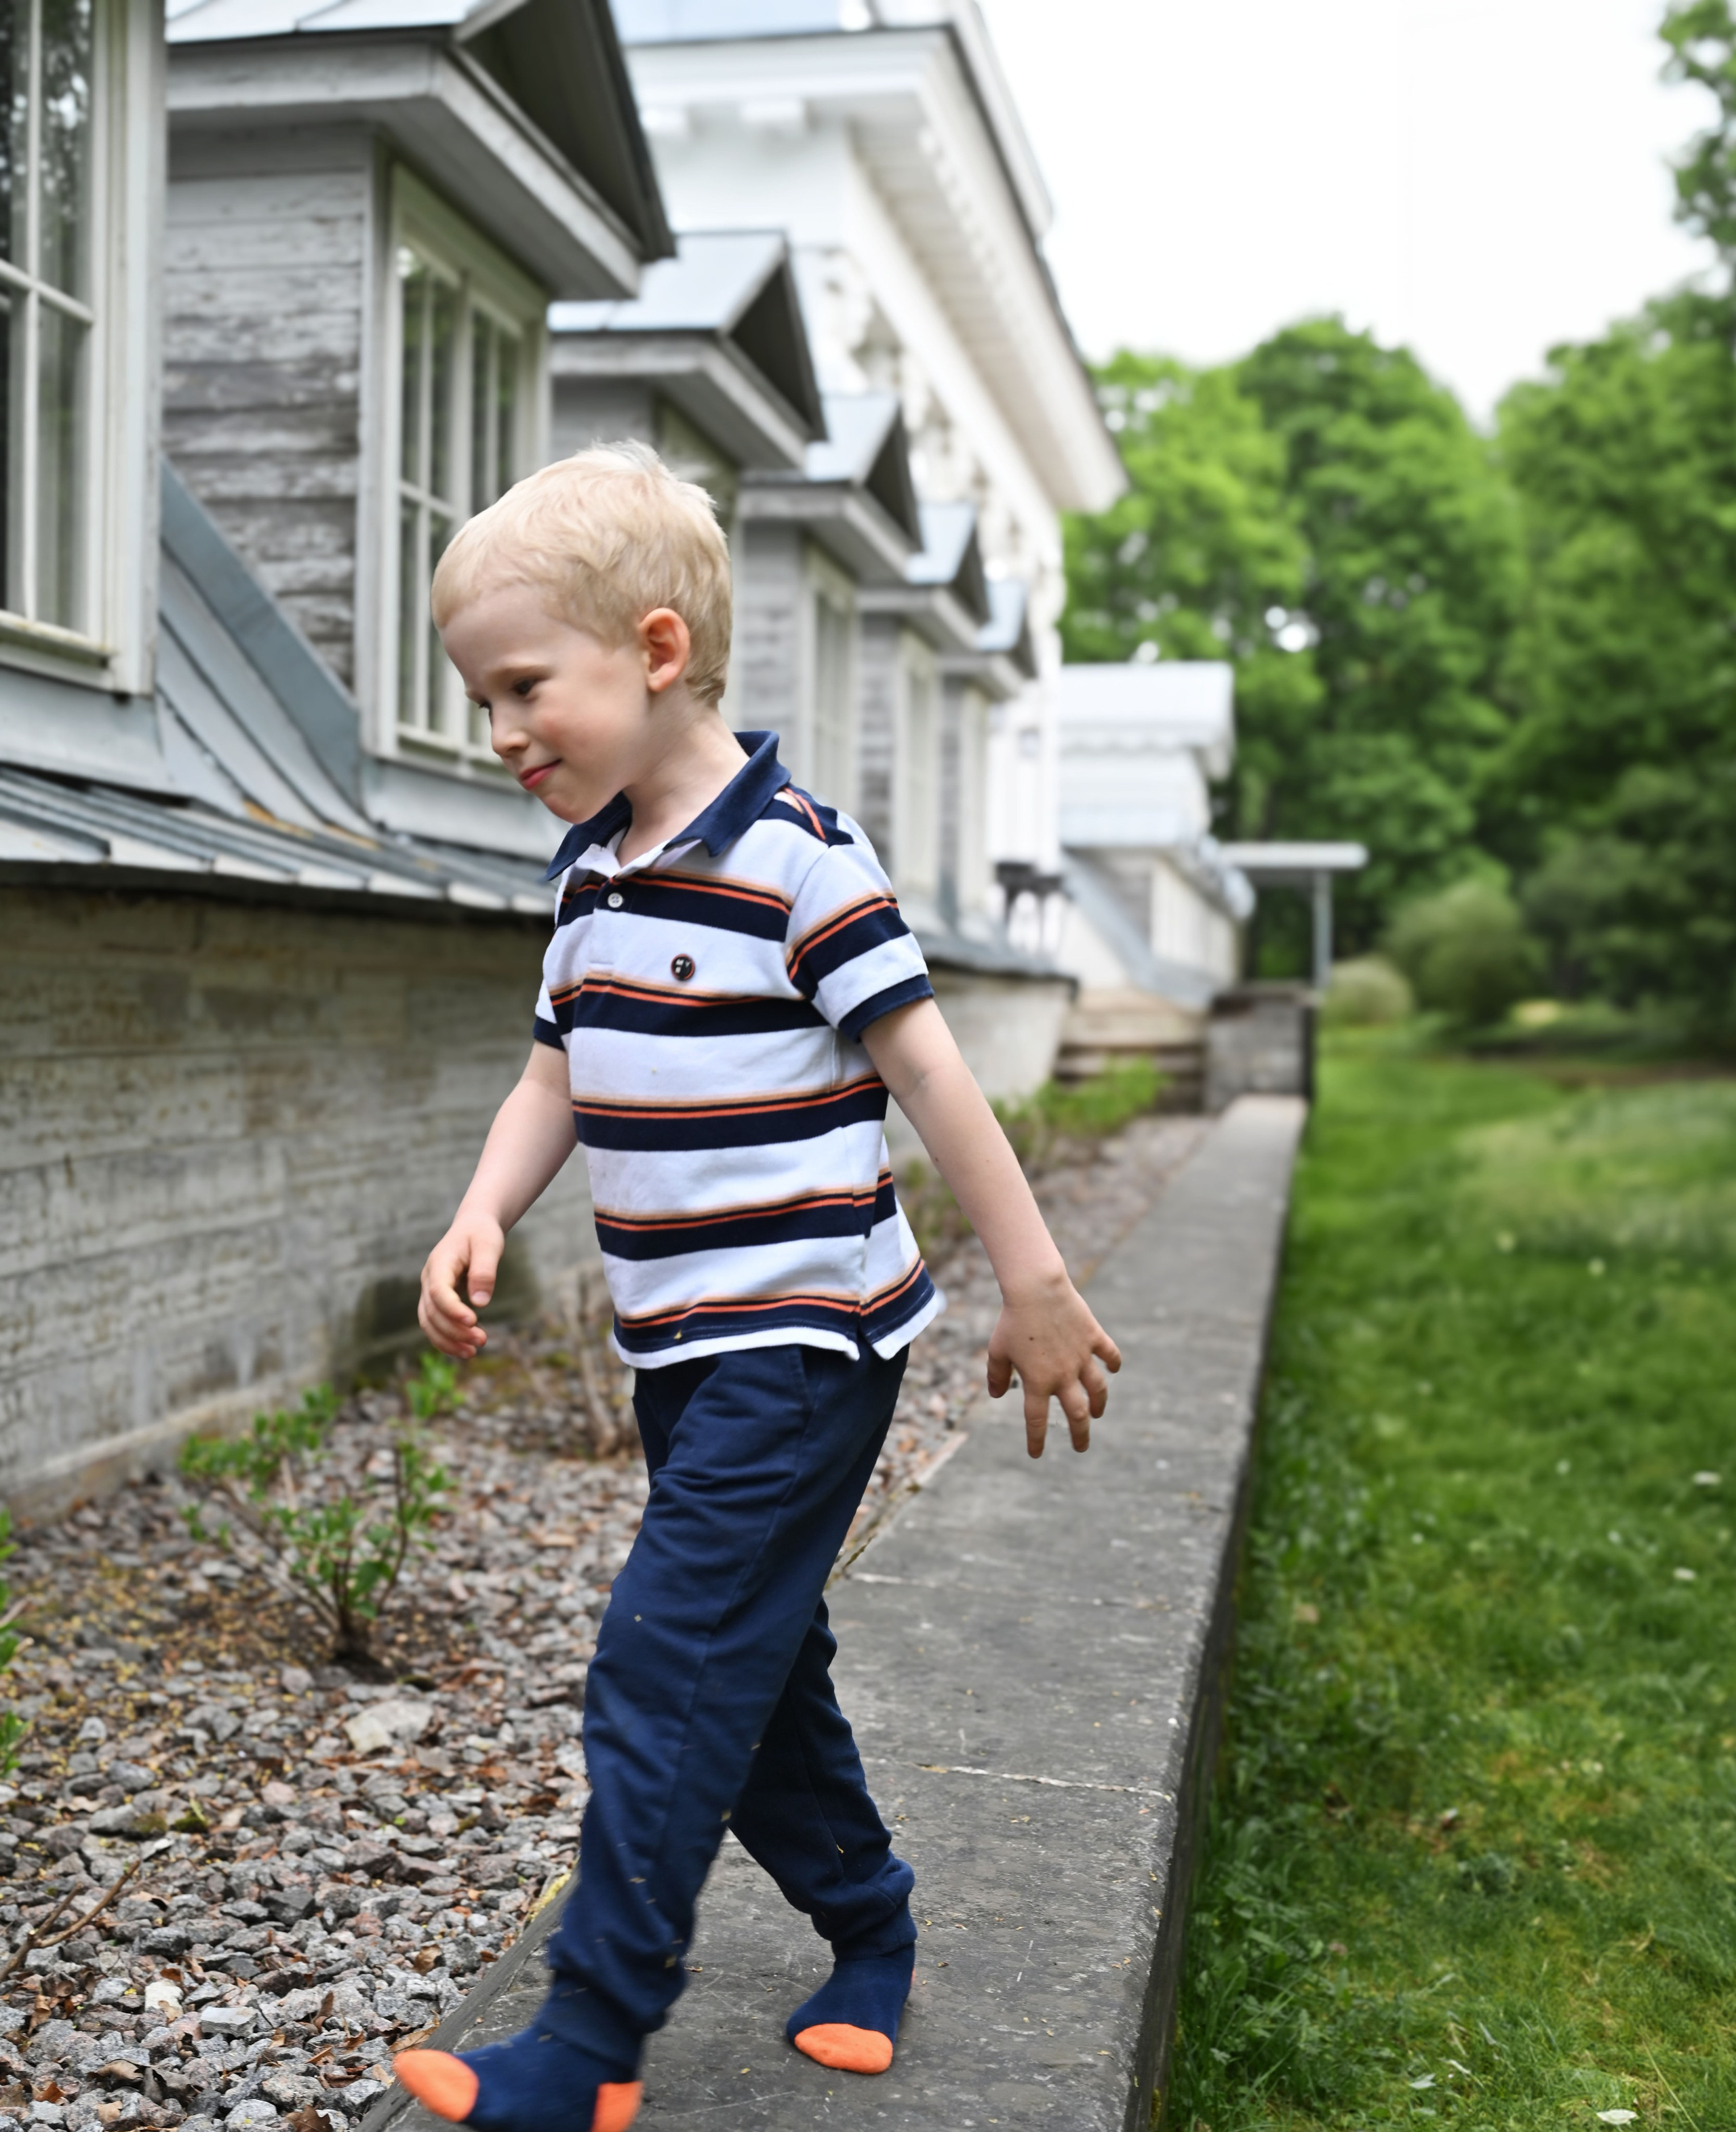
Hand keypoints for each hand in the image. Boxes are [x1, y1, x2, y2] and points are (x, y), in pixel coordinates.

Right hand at [418, 1211, 504, 1359]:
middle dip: (454, 1330)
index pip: (438, 1291)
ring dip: (448, 1340)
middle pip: (432, 1311)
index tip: (474, 1321)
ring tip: (472, 1352)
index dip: (452, 1309)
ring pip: (429, 1322)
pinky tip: (465, 1350)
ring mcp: (429, 1291)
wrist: (473, 1228)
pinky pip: (434, 1324)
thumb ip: (484, 1271)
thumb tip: (480, 1303)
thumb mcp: (488, 1245)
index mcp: (439, 1262)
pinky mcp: (436, 1301)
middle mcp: (428, 1279)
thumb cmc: (481, 1234)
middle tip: (482, 1340)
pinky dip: (446, 1339)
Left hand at [986, 1268, 1121, 1457]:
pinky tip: (1113, 1368)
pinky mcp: (1093, 1337)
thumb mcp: (997, 1350)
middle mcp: (1062, 1375)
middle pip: (1076, 1413)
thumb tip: (997, 1395)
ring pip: (1098, 1389)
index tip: (1036, 1454)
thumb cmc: (1012, 1320)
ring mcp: (1081, 1357)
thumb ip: (997, 1375)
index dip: (1036, 1440)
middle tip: (1081, 1448)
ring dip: (1099, 1404)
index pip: (1037, 1420)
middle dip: (1080, 1435)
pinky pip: (1108, 1354)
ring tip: (1097, 1413)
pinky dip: (1113, 1362)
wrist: (1036, 1289)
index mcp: (1037, 1381)